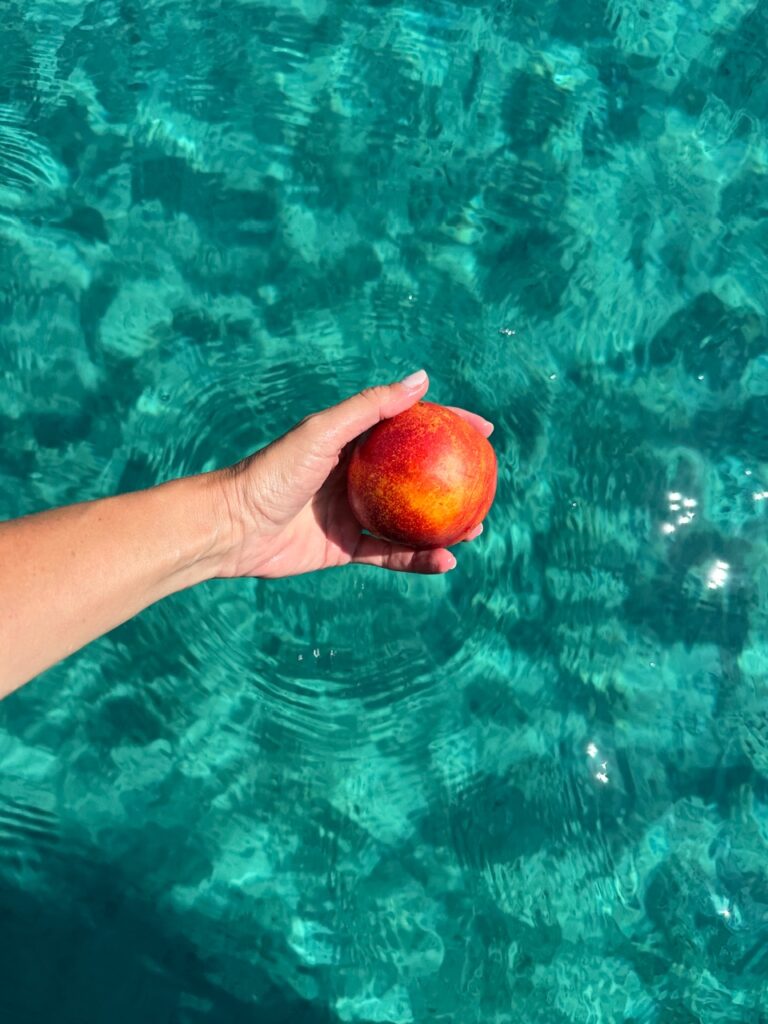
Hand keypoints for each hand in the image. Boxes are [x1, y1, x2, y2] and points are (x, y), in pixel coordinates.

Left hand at [211, 370, 492, 578]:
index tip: (484, 429)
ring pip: (410, 519)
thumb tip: (422, 379)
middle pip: (417, 475)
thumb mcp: (324, 431)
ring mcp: (354, 513)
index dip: (449, 424)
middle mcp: (357, 476)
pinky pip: (391, 555)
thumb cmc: (273, 471)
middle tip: (488, 483)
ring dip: (444, 524)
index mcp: (353, 442)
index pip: (411, 427)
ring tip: (477, 527)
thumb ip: (371, 407)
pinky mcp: (345, 548)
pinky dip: (418, 559)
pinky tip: (446, 561)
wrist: (233, 526)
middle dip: (454, 479)